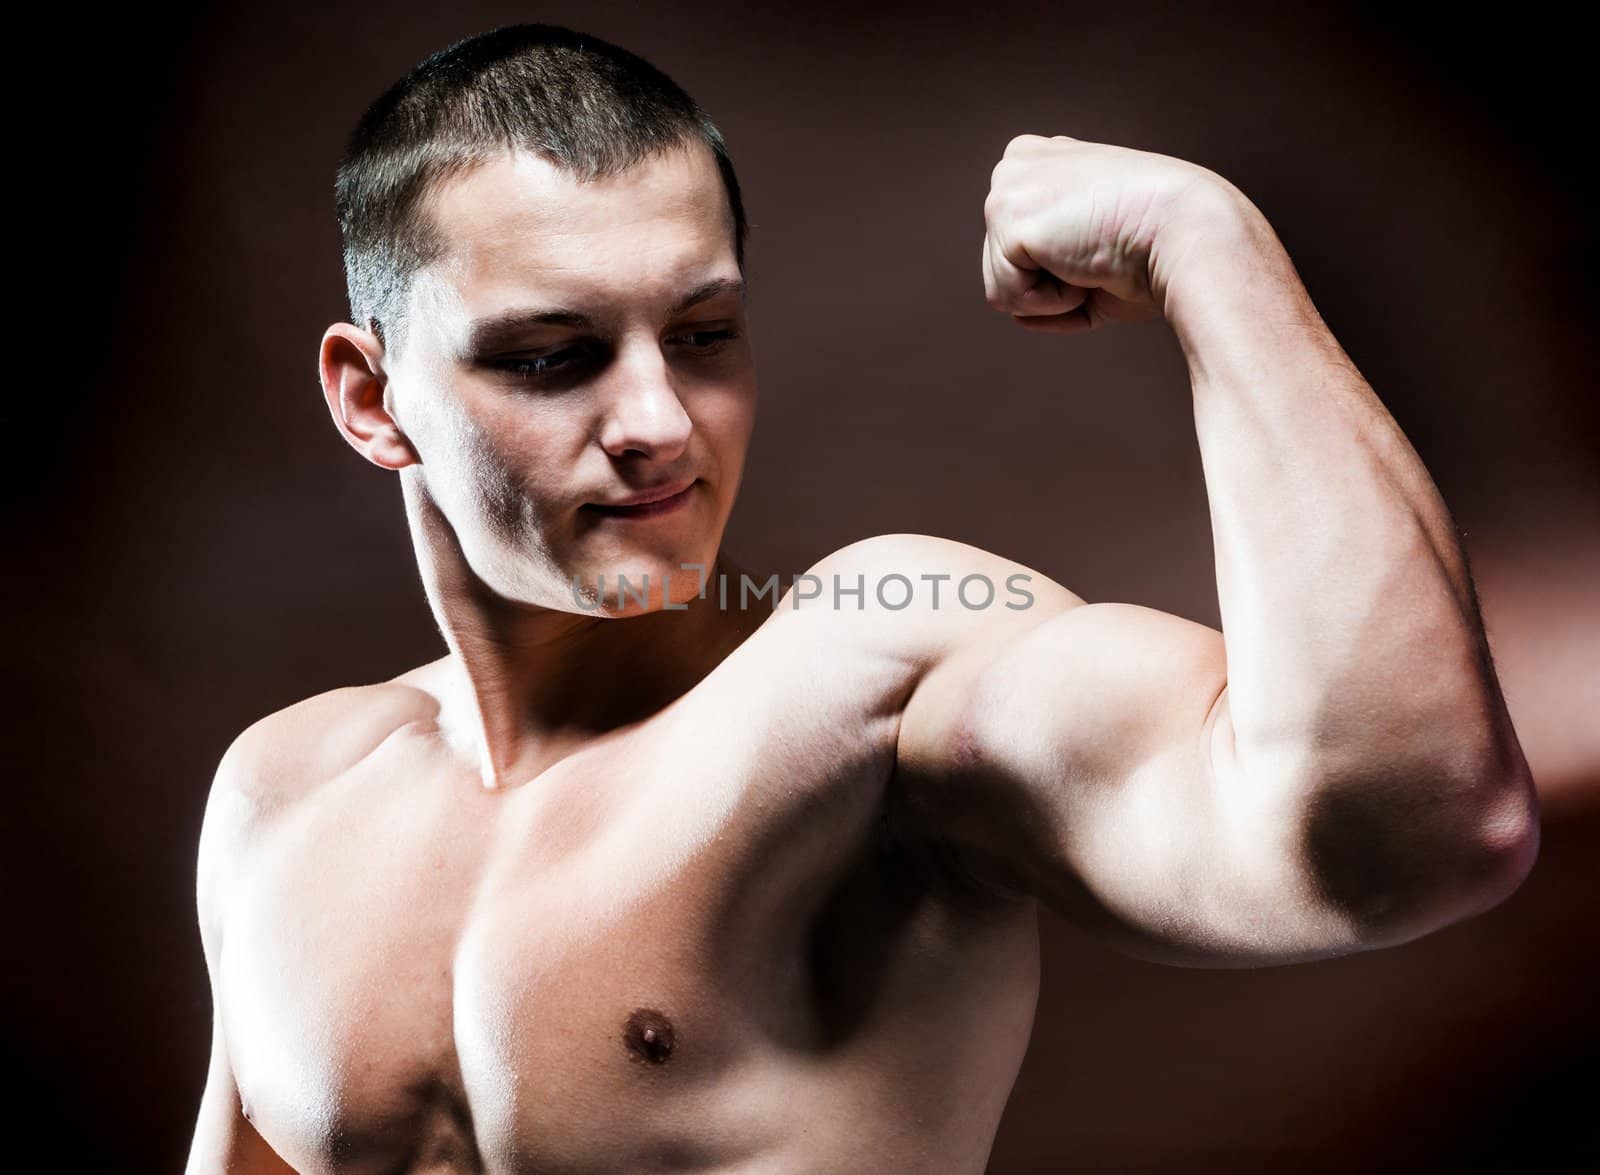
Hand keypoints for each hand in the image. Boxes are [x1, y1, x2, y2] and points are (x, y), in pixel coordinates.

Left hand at [981, 133, 1235, 334]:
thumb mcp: (1101, 252)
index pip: (1022, 247)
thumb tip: (1017, 315)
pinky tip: (1084, 264)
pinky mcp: (1007, 216)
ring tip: (1095, 256)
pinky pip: (1007, 296)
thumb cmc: (1161, 251)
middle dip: (1053, 282)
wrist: (1190, 235)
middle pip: (1004, 266)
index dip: (1064, 269)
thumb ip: (1055, 271)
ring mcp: (1009, 185)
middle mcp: (1019, 164)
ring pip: (1000, 286)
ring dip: (1053, 292)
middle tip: (1103, 252)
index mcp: (1045, 163)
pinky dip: (1050, 301)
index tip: (1108, 243)